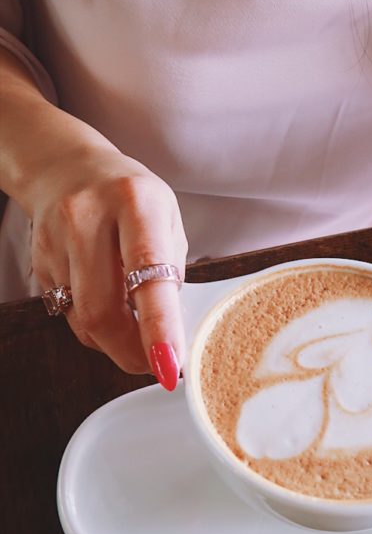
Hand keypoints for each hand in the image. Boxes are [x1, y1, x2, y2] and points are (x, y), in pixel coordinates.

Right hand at [28, 145, 187, 383]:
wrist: (68, 168)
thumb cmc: (132, 200)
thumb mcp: (167, 220)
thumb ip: (170, 273)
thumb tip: (172, 337)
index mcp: (136, 204)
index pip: (149, 275)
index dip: (159, 327)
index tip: (169, 365)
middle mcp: (89, 218)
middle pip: (103, 311)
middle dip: (132, 352)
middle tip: (155, 364)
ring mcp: (56, 240)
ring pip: (84, 320)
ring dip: (115, 342)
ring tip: (136, 330)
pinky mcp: (38, 262)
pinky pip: (69, 314)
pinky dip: (95, 325)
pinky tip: (109, 305)